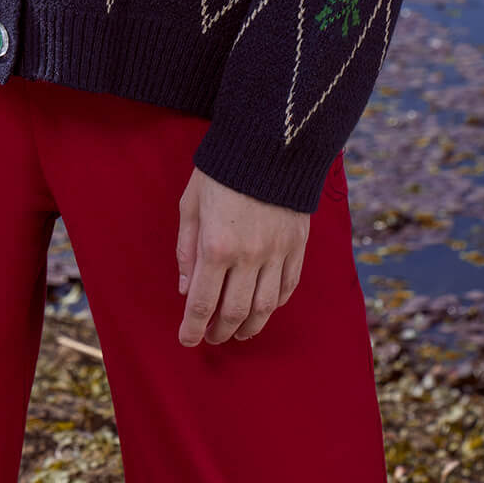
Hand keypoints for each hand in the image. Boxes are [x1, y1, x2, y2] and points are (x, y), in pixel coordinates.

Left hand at [176, 165, 308, 345]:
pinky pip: (288, 286)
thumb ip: (187, 249)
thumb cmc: (220, 170)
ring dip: (249, 327)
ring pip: (265, 307)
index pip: (203, 303)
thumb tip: (186, 288)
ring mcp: (277, 252)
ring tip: (238, 332)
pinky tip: (265, 309)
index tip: (187, 340)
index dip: (193, 328)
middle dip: (220, 332)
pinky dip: (276, 304)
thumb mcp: (191, 204)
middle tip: (211, 338)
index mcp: (217, 246)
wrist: (266, 141)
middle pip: (235, 312)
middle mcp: (249, 255)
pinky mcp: (297, 244)